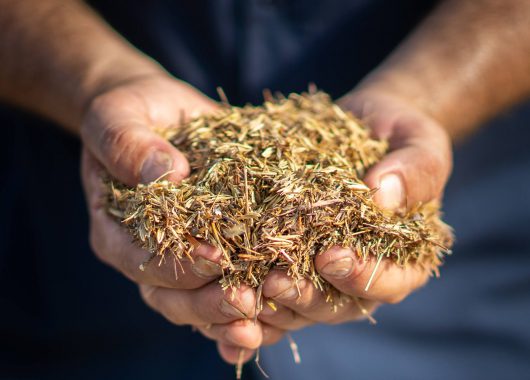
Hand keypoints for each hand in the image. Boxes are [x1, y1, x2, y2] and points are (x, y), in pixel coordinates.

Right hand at [80, 75, 282, 362]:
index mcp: (115, 230)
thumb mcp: (119, 117)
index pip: (142, 259)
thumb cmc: (134, 112)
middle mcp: (143, 254)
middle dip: (208, 303)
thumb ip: (128, 144)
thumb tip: (166, 174)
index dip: (178, 264)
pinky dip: (247, 306)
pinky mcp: (211, 250)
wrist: (158, 112)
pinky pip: (224, 287)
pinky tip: (276, 315)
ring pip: (197, 303)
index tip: (216, 256)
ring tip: (265, 313)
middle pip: (170, 295)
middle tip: (246, 302)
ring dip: (230, 314)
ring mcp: (178, 257)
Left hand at [258, 90, 451, 330]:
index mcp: (405, 259)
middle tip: (274, 282)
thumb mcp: (419, 143)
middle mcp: (363, 272)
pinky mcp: (293, 255)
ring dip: (272, 301)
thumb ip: (414, 170)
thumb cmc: (400, 134)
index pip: (389, 282)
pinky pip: (273, 278)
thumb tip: (384, 195)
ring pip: (301, 303)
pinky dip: (250, 287)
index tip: (331, 256)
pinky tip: (224, 280)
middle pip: (338, 305)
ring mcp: (325, 270)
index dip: (361, 276)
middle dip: (306, 297)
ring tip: (242, 287)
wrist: (364, 125)